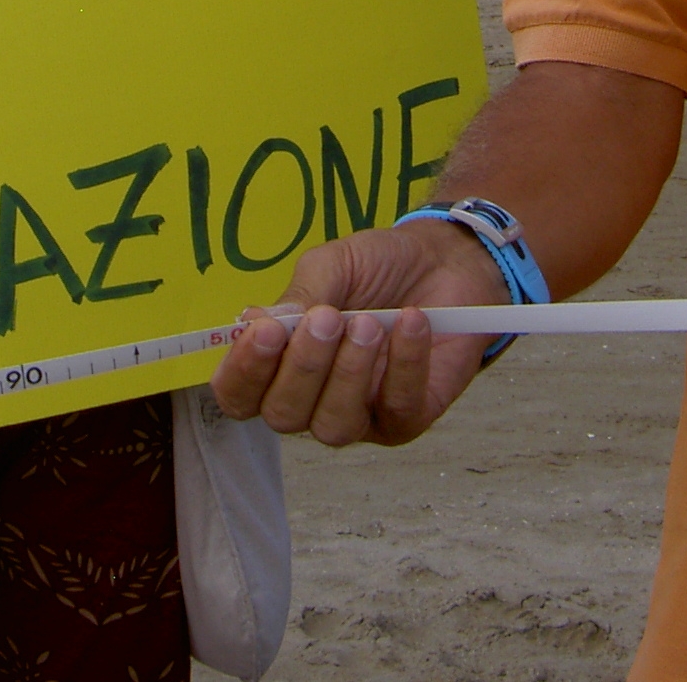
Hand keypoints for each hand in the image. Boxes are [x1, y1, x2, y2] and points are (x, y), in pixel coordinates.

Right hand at [210, 219, 508, 446]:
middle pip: (284, 416)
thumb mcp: (333, 265)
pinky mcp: (406, 418)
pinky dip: (404, 363)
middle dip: (303, 368)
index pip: (240, 393)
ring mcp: (360, 415)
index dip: (244, 372)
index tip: (265, 331)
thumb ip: (299, 297)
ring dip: (349, 373)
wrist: (446, 260)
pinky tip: (412, 323)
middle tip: (327, 319)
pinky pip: (396, 409)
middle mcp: (312, 399)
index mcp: (281, 364)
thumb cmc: (379, 266)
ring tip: (370, 323)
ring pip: (334, 425)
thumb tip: (254, 323)